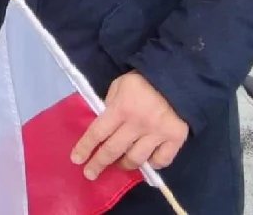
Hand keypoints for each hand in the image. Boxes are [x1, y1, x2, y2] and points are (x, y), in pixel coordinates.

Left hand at [71, 71, 188, 179]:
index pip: (98, 133)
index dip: (85, 147)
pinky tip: (146, 161)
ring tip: (119, 165)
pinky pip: (161, 160)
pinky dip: (152, 163)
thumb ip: (110, 105)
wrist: (176, 78)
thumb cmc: (142, 81)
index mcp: (120, 108)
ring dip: (124, 165)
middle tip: (90, 174)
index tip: (76, 160)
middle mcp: (137, 124)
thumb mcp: (119, 86)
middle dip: (99, 163)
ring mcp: (157, 133)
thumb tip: (105, 126)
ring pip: (136, 159)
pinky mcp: (175, 139)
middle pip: (114, 150)